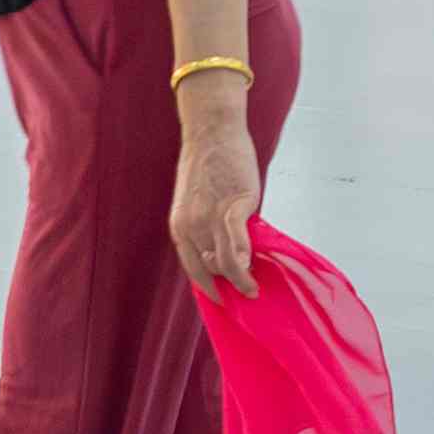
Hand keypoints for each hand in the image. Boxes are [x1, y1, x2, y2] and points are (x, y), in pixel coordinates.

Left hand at [169, 99, 261, 292]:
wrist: (212, 132)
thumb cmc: (208, 164)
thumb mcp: (196, 201)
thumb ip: (207, 225)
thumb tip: (227, 247)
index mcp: (180, 226)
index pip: (193, 268)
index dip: (207, 288)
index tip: (222, 301)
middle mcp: (191, 226)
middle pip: (211, 268)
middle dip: (228, 285)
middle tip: (245, 294)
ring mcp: (210, 217)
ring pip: (225, 261)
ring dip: (240, 280)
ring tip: (252, 290)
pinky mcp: (233, 206)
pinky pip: (237, 242)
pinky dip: (244, 260)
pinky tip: (252, 268)